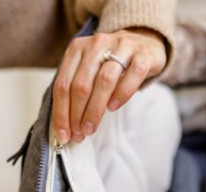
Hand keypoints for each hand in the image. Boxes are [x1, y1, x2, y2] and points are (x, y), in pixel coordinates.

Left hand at [52, 27, 166, 144]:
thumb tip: (68, 126)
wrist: (144, 43)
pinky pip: (131, 76)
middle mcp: (97, 44)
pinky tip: (113, 108)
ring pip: (104, 82)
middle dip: (77, 115)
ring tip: (91, 129)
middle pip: (81, 85)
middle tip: (78, 134)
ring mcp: (121, 47)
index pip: (63, 84)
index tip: (63, 134)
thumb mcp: (90, 71)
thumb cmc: (113, 63)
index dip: (61, 113)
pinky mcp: (142, 55)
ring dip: (95, 110)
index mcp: (77, 48)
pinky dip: (121, 95)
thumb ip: (77, 92)